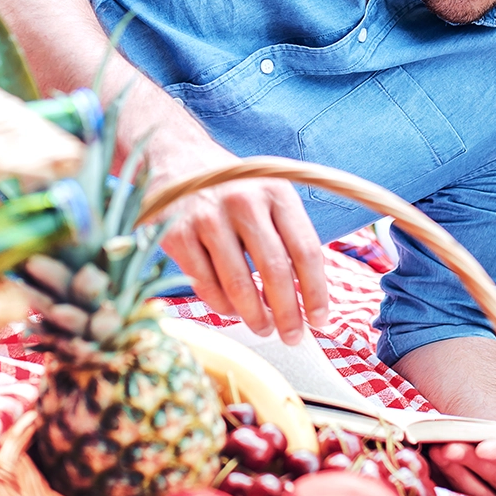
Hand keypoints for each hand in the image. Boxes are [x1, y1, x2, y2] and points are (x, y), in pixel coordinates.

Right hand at [154, 143, 328, 341]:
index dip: (316, 292)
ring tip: (264, 328)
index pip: (305, 251)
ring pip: (239, 284)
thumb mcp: (269, 195)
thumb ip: (290, 236)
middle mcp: (243, 201)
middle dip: (288, 313)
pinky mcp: (177, 234)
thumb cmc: (233, 188)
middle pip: (275, 271)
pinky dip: (222, 306)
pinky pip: (205, 284)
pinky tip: (232, 312)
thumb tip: (310, 296)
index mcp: (275, 192)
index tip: (320, 320)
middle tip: (292, 336)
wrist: (175, 158)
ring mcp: (207, 218)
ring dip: (255, 316)